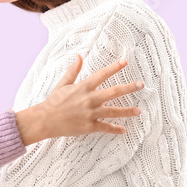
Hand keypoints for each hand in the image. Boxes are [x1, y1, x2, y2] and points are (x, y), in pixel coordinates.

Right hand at [15, 55, 143, 144]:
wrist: (45, 120)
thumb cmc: (53, 102)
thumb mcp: (63, 84)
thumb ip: (73, 71)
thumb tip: (79, 57)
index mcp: (83, 87)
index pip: (102, 75)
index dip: (114, 68)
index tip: (125, 62)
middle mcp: (89, 99)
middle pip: (114, 92)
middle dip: (129, 88)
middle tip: (141, 85)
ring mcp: (90, 113)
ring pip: (113, 111)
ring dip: (127, 111)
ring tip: (138, 111)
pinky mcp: (89, 126)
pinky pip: (105, 127)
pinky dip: (114, 129)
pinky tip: (123, 130)